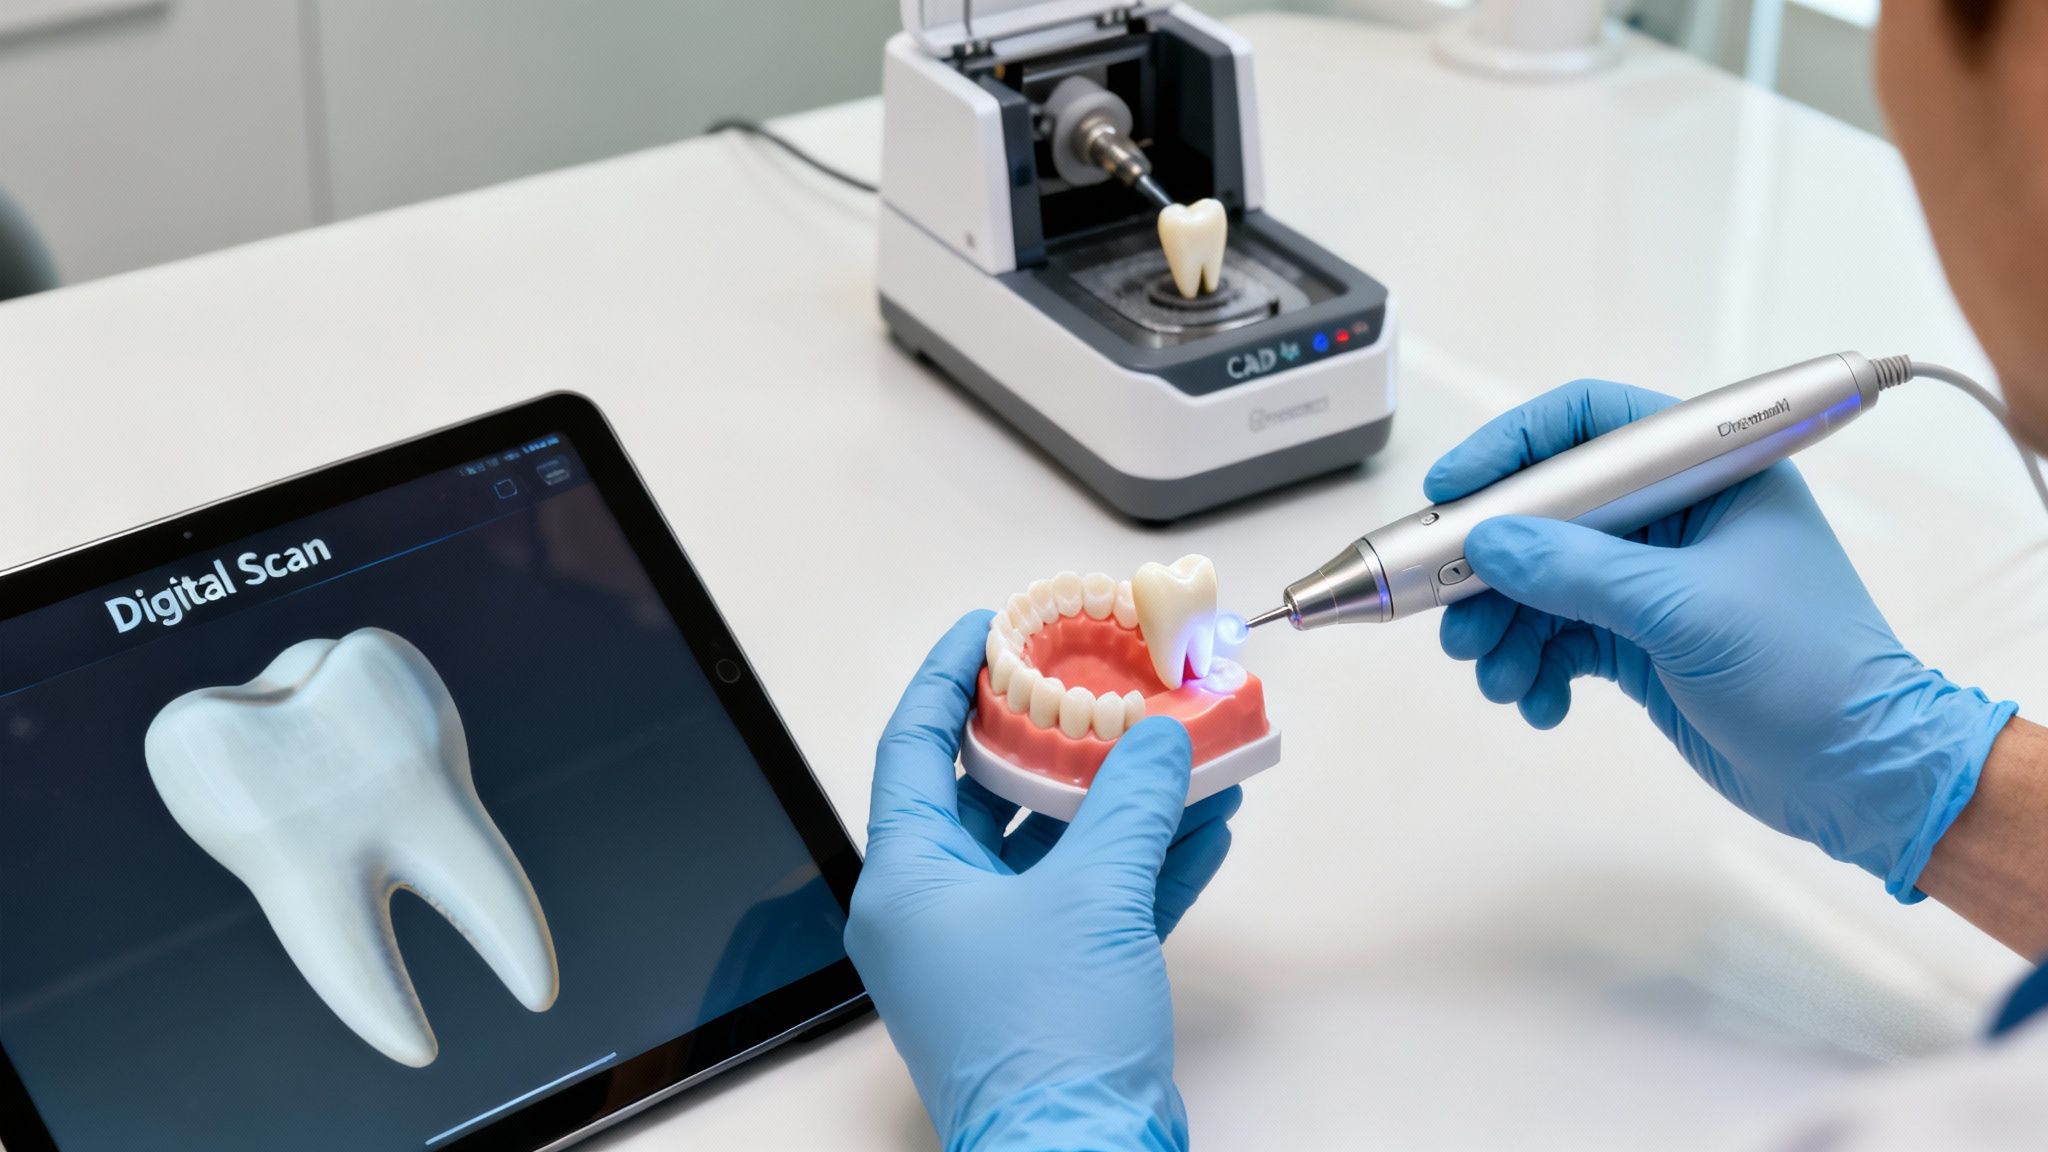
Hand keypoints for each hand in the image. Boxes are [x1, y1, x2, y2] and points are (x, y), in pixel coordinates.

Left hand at [846, 612, 1238, 1151]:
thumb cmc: (1045, 1046)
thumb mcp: (1092, 897)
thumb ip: (1129, 804)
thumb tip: (1160, 737)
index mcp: (907, 881)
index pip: (912, 747)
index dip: (947, 677)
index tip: (987, 627)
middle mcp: (938, 912)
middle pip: (989, 790)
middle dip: (1056, 735)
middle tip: (1096, 678)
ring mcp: (993, 952)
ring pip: (1055, 846)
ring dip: (1119, 799)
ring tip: (1175, 742)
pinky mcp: (1052, 987)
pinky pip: (1096, 900)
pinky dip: (1147, 861)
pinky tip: (1205, 820)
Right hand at [1429, 380, 2016, 897]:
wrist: (1861, 776)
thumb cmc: (1814, 675)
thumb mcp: (1685, 611)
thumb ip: (1578, 572)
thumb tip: (1491, 544)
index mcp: (1710, 475)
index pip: (1592, 426)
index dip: (1514, 448)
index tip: (1454, 490)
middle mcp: (1677, 519)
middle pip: (1550, 513)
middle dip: (1493, 566)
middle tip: (1451, 611)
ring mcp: (1656, 582)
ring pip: (1544, 583)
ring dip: (1505, 629)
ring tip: (1495, 675)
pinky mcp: (1642, 641)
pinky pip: (1560, 638)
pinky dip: (1536, 669)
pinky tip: (1541, 702)